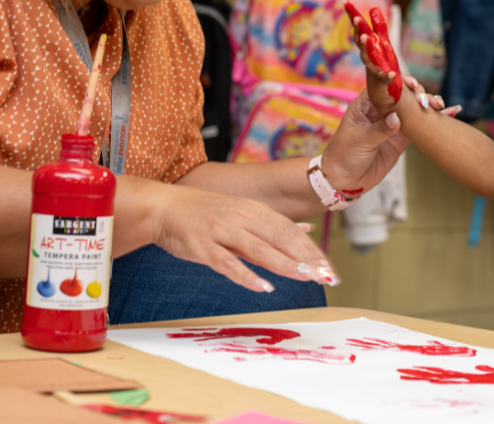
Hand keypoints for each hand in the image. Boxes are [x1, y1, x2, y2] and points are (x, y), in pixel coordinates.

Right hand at [152, 185, 338, 292]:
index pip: (290, 231)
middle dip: (306, 258)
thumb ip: (274, 224)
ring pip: (259, 249)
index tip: (330, 268)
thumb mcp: (244, 211)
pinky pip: (228, 263)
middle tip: (326, 276)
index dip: (312, 250)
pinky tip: (264, 287)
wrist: (164, 207)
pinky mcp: (203, 246)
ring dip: (284, 264)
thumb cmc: (205, 212)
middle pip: (280, 238)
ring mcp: (222, 231)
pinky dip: (247, 275)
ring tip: (306, 278)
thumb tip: (307, 229)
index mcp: (255, 210)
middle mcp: (242, 217)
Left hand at [319, 81, 458, 194]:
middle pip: (403, 93)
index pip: (383, 85)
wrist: (344, 180)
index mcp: (365, 103)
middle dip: (417, 92)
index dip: (397, 80)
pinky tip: (450, 112)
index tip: (410, 83)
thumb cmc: (343, 155)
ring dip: (428, 103)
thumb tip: (397, 118)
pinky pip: (420, 126)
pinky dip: (434, 120)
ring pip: (413, 108)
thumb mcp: (359, 141)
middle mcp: (381, 109)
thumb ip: (379, 129)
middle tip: (426, 101)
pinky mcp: (401, 138)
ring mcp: (393, 123)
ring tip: (439, 105)